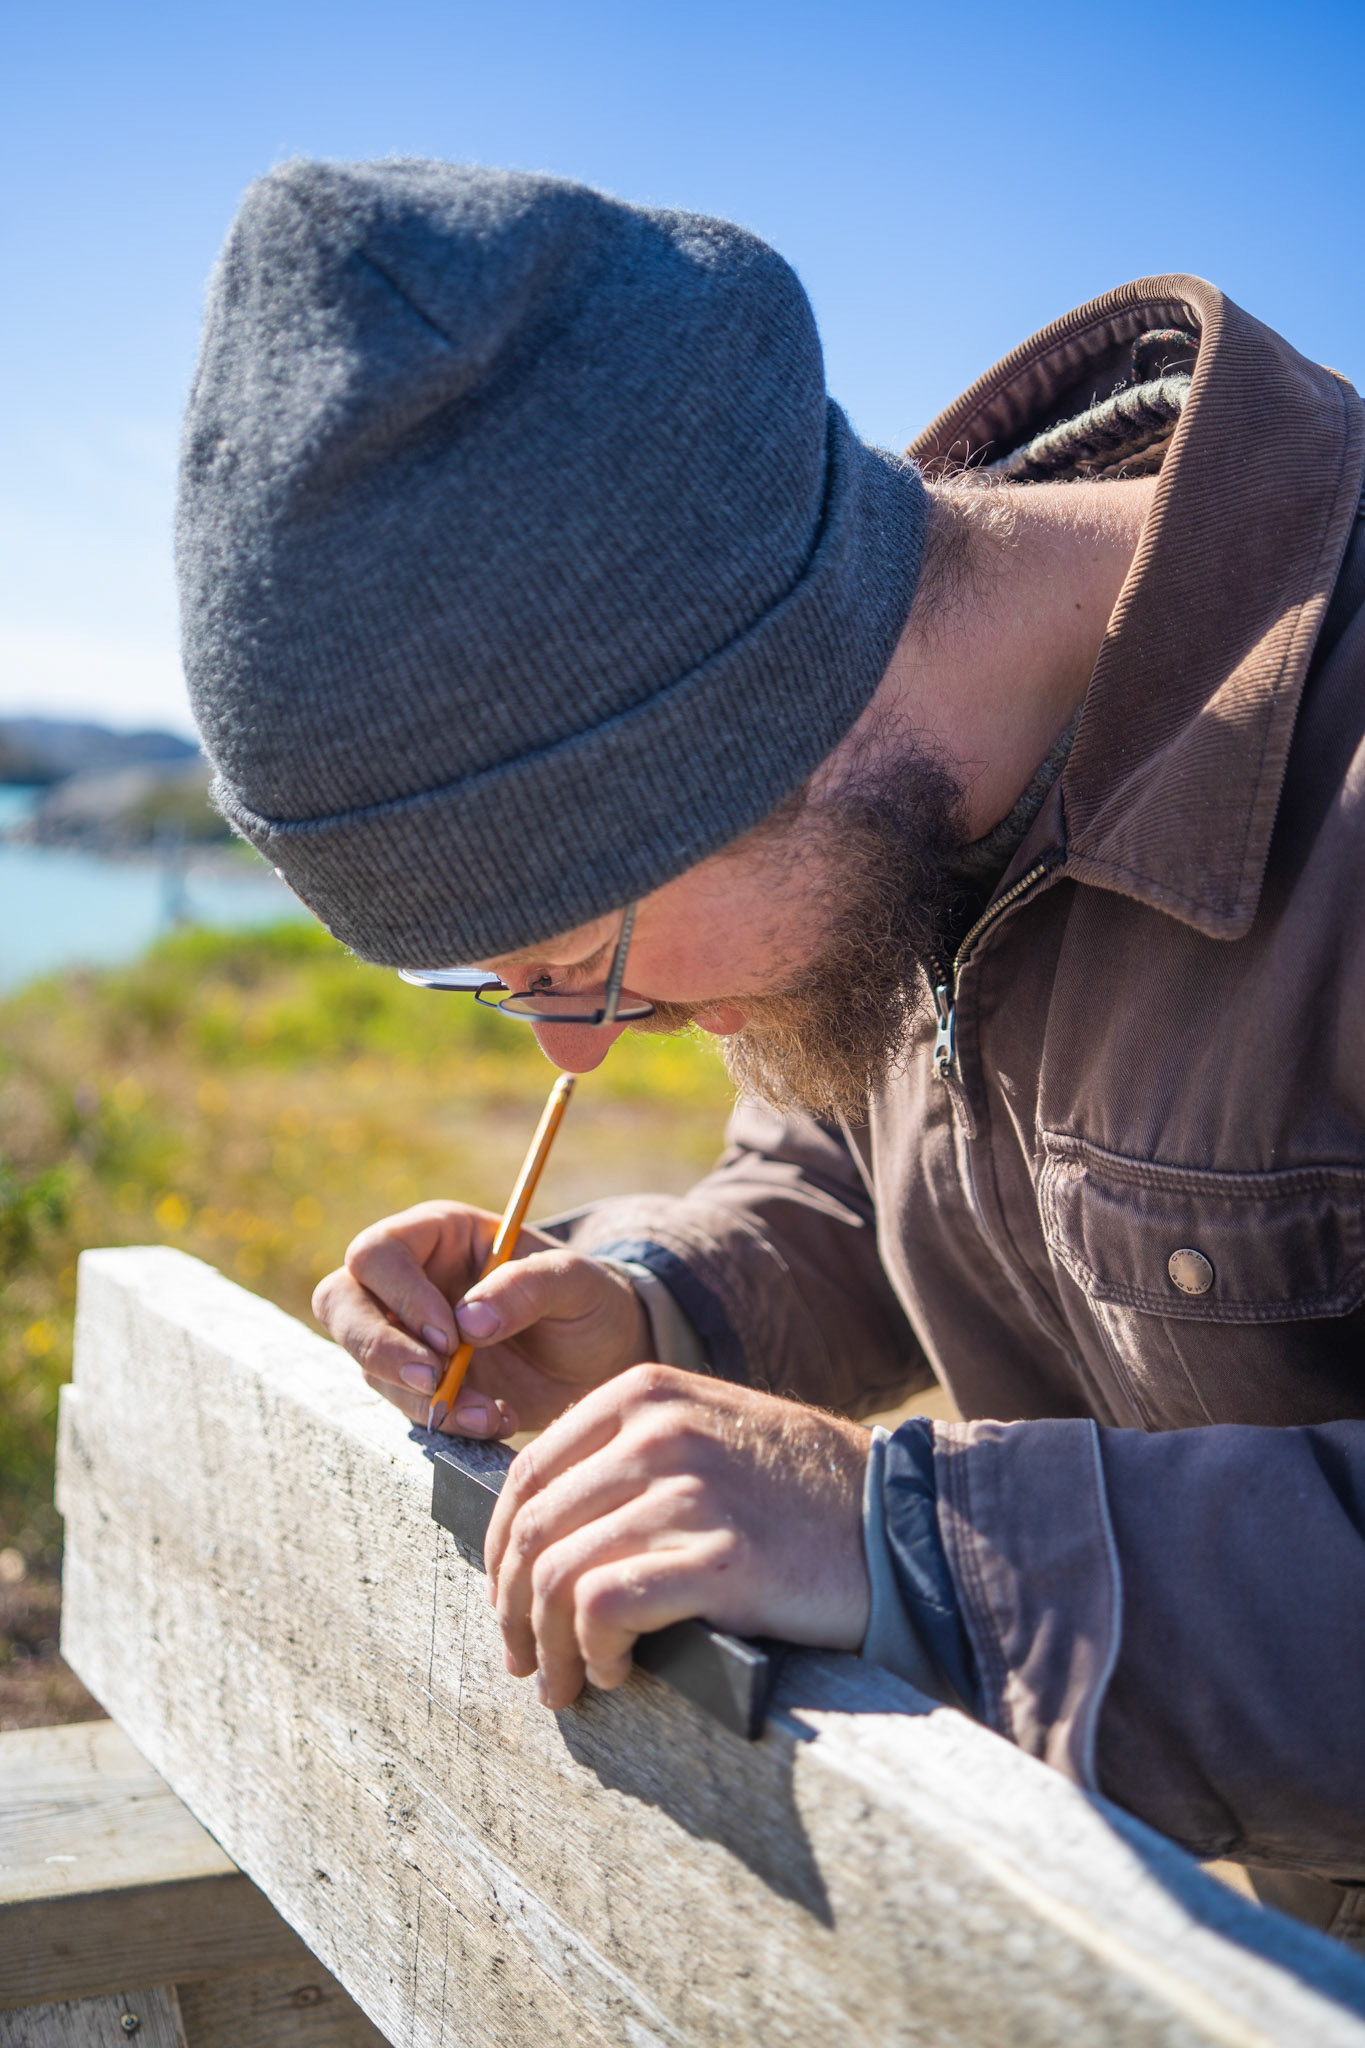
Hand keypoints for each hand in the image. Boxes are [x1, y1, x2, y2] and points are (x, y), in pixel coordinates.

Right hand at [311, 1201, 650, 1436]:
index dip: (401, 1296)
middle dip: (379, 1348)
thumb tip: (468, 1321)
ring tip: (490, 1411)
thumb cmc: (588, 1300)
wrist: (602, 1356)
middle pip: (340, 1302)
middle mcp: (408, 1279)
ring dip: (421, 1397)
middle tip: (433, 1382)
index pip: (379, 1254)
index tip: (450, 1339)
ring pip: (367, 1363)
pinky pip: (404, 1404)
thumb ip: (529, 1286)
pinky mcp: (418, 1383)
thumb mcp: (577, 1282)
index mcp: (438, 1233)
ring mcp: (406, 1333)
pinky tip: (495, 1420)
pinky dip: (445, 1421)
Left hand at [485, 1364, 870, 1708]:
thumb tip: (541, 1529)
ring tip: (563, 1684)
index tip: (503, 1599)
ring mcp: (688, 1492)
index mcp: (644, 1394)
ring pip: (558, 1576)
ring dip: (548, 1647)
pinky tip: (613, 1672)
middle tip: (523, 1659)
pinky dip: (594, 1652)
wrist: (900, 1517)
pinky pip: (606, 1608)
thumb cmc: (800, 1491)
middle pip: (533, 1530)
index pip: (526, 1474)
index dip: (498, 1550)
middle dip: (510, 1608)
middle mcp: (657, 1432)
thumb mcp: (708, 1432)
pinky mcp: (719, 1559)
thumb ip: (628, 1456)